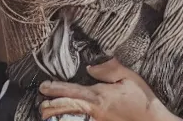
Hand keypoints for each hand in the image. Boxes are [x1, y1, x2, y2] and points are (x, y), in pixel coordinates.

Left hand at [39, 59, 182, 120]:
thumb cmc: (142, 99)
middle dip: (51, 106)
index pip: (72, 91)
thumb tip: (90, 67)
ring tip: (46, 113)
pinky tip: (64, 120)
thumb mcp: (129, 77)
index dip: (55, 89)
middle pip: (67, 108)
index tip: (43, 87)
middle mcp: (95, 111)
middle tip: (40, 105)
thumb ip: (109, 69)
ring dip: (58, 115)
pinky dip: (71, 120)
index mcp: (99, 96)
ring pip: (72, 118)